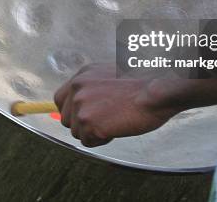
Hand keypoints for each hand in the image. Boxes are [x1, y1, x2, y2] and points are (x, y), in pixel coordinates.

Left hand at [53, 64, 178, 146]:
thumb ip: (92, 88)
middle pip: (66, 119)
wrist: (155, 91)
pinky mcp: (89, 123)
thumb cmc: (142, 84)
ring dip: (94, 132)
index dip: (72, 112)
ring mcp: (81, 106)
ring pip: (77, 132)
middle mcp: (77, 88)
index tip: (84, 117)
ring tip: (115, 122)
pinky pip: (88, 141)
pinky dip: (101, 140)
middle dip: (83, 124)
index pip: (60, 99)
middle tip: (105, 121)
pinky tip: (117, 128)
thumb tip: (84, 106)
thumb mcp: (110, 76)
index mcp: (82, 75)